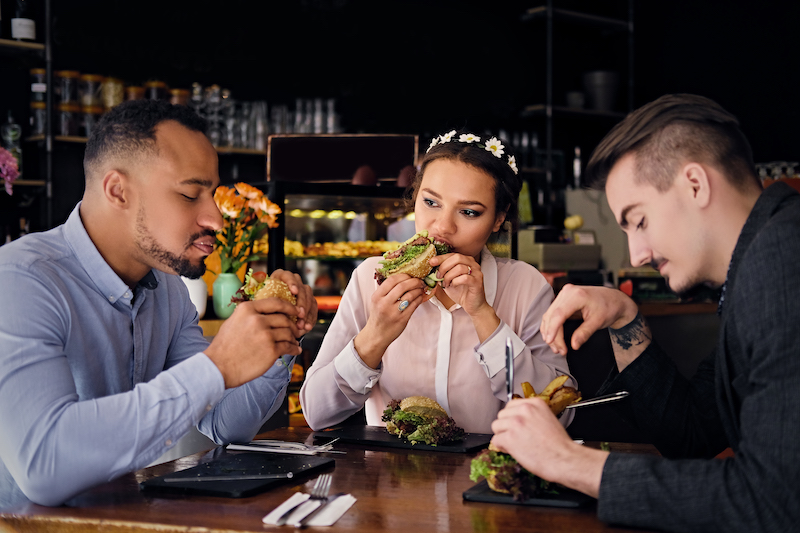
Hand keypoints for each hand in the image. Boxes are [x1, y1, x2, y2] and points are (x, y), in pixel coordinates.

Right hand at [205, 297, 301, 387]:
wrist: (218, 367)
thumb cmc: (224, 347)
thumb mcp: (233, 321)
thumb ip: (250, 315)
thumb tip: (266, 313)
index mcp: (247, 309)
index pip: (275, 303)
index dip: (289, 306)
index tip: (295, 310)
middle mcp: (257, 319)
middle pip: (284, 318)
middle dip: (293, 325)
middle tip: (296, 330)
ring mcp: (265, 335)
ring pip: (288, 332)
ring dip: (293, 338)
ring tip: (294, 342)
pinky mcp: (271, 350)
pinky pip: (288, 346)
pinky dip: (294, 348)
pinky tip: (295, 350)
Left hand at [268, 269, 317, 333]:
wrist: (273, 317)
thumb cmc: (265, 309)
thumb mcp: (263, 305)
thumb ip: (266, 303)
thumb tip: (265, 305)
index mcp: (280, 278)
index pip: (287, 275)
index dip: (292, 282)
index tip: (294, 291)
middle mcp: (293, 282)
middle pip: (301, 288)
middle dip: (302, 303)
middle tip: (300, 314)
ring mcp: (302, 291)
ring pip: (309, 298)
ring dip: (307, 313)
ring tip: (302, 324)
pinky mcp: (309, 300)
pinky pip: (313, 308)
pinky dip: (311, 318)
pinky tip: (307, 326)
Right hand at [353, 274, 429, 368]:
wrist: (377, 335)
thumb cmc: (379, 316)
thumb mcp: (377, 301)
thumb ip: (387, 290)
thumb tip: (404, 277)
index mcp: (377, 296)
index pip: (392, 280)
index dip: (403, 275)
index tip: (410, 275)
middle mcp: (384, 304)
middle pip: (402, 286)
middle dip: (414, 281)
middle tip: (419, 281)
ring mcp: (393, 312)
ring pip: (410, 295)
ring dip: (418, 290)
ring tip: (421, 288)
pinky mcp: (402, 319)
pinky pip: (414, 305)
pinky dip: (419, 298)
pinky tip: (420, 296)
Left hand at [429, 253, 499, 341]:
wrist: (472, 306)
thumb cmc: (461, 292)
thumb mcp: (448, 280)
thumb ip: (443, 273)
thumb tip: (431, 267)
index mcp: (466, 261)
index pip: (453, 254)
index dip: (441, 257)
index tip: (431, 262)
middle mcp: (473, 264)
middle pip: (457, 257)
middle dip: (444, 266)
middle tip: (438, 276)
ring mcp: (477, 272)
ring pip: (460, 268)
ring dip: (449, 276)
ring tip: (446, 284)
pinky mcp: (478, 282)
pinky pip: (464, 278)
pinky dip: (455, 282)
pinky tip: (453, 286)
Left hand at [490, 398, 605, 497]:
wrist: (565, 459)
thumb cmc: (559, 445)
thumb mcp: (548, 419)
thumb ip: (532, 415)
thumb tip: (518, 419)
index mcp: (535, 403)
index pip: (511, 405)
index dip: (511, 417)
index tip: (515, 425)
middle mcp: (524, 410)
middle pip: (501, 415)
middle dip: (506, 427)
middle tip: (516, 437)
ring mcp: (515, 423)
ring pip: (496, 426)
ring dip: (502, 436)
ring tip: (515, 444)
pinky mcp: (510, 438)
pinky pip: (495, 440)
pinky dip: (501, 447)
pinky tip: (512, 450)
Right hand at [540, 284, 638, 355]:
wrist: (614, 300)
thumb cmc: (609, 307)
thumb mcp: (599, 321)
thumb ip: (585, 333)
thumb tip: (574, 345)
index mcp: (577, 295)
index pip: (558, 313)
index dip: (552, 329)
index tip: (550, 342)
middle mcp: (567, 292)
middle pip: (552, 316)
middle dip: (553, 335)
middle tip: (559, 350)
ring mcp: (564, 295)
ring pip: (549, 315)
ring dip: (550, 332)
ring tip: (557, 347)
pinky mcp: (562, 300)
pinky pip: (552, 314)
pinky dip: (551, 326)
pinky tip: (553, 337)